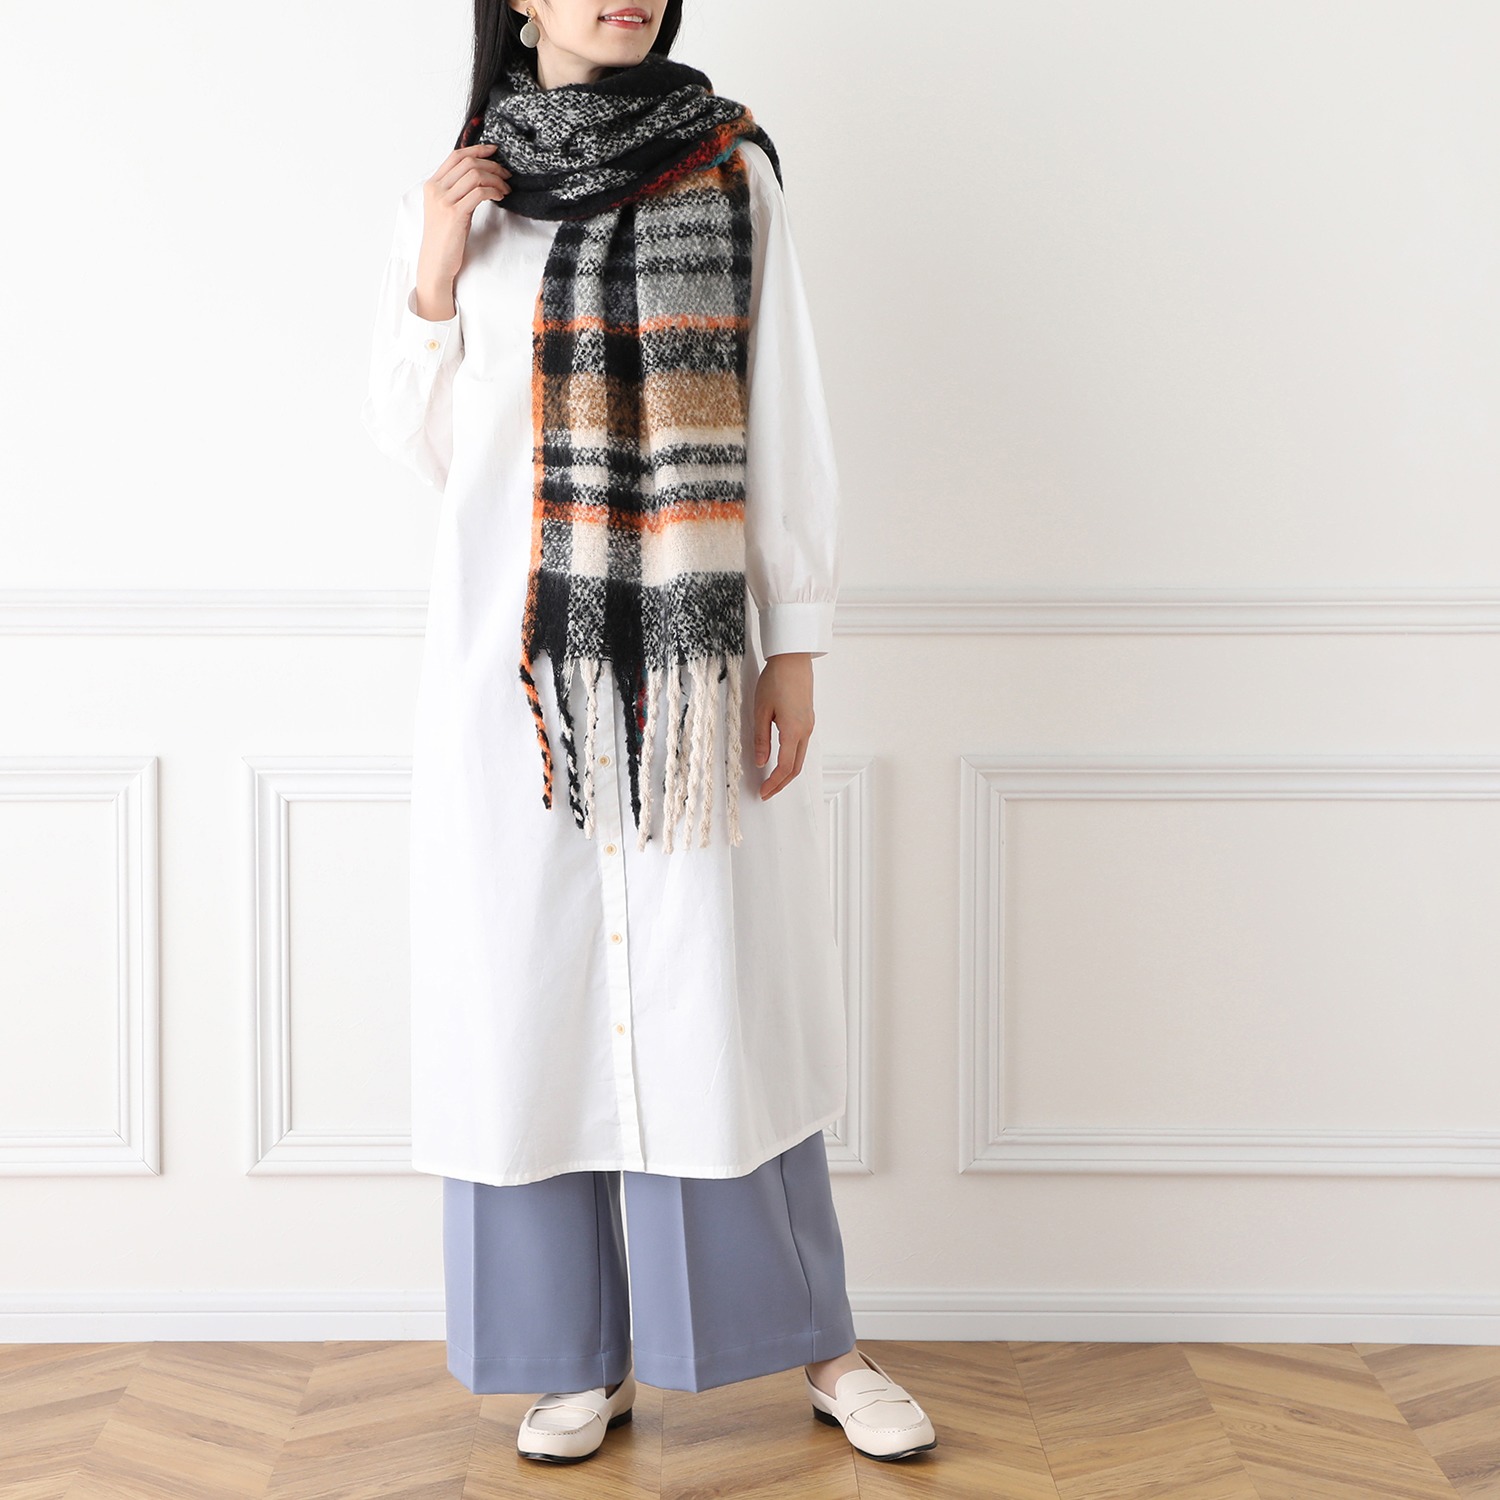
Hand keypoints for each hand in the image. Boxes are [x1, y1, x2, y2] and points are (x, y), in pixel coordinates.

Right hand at [414, 144, 511, 319]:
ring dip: (495, 179)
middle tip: (506, 174)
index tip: (494, 151)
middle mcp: (436, 189)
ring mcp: (444, 201)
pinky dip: (493, 191)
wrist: (435, 263)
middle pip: (468, 163)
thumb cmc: (444, 238)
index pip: (456, 156)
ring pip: (475, 175)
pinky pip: (479, 192)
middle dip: (492, 165)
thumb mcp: (445, 209)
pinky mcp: (455, 214)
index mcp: (432, 185)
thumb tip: (479, 175)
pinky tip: (500, 197)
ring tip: (505, 188)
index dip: (477, 149)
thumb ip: (456, 190)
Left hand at [753, 653, 814, 799]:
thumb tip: (761, 762)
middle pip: (796, 768)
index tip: (763, 792)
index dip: (774, 783)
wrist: (793, 659)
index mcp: (793, 731)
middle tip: (766, 792)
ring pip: (800, 758)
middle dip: (781, 783)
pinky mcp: (808, 719)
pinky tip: (781, 760)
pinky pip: (802, 746)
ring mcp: (809, 725)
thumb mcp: (761, 710)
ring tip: (772, 780)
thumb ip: (761, 739)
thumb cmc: (776, 680)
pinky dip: (792, 759)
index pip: (785, 767)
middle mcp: (805, 731)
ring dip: (787, 772)